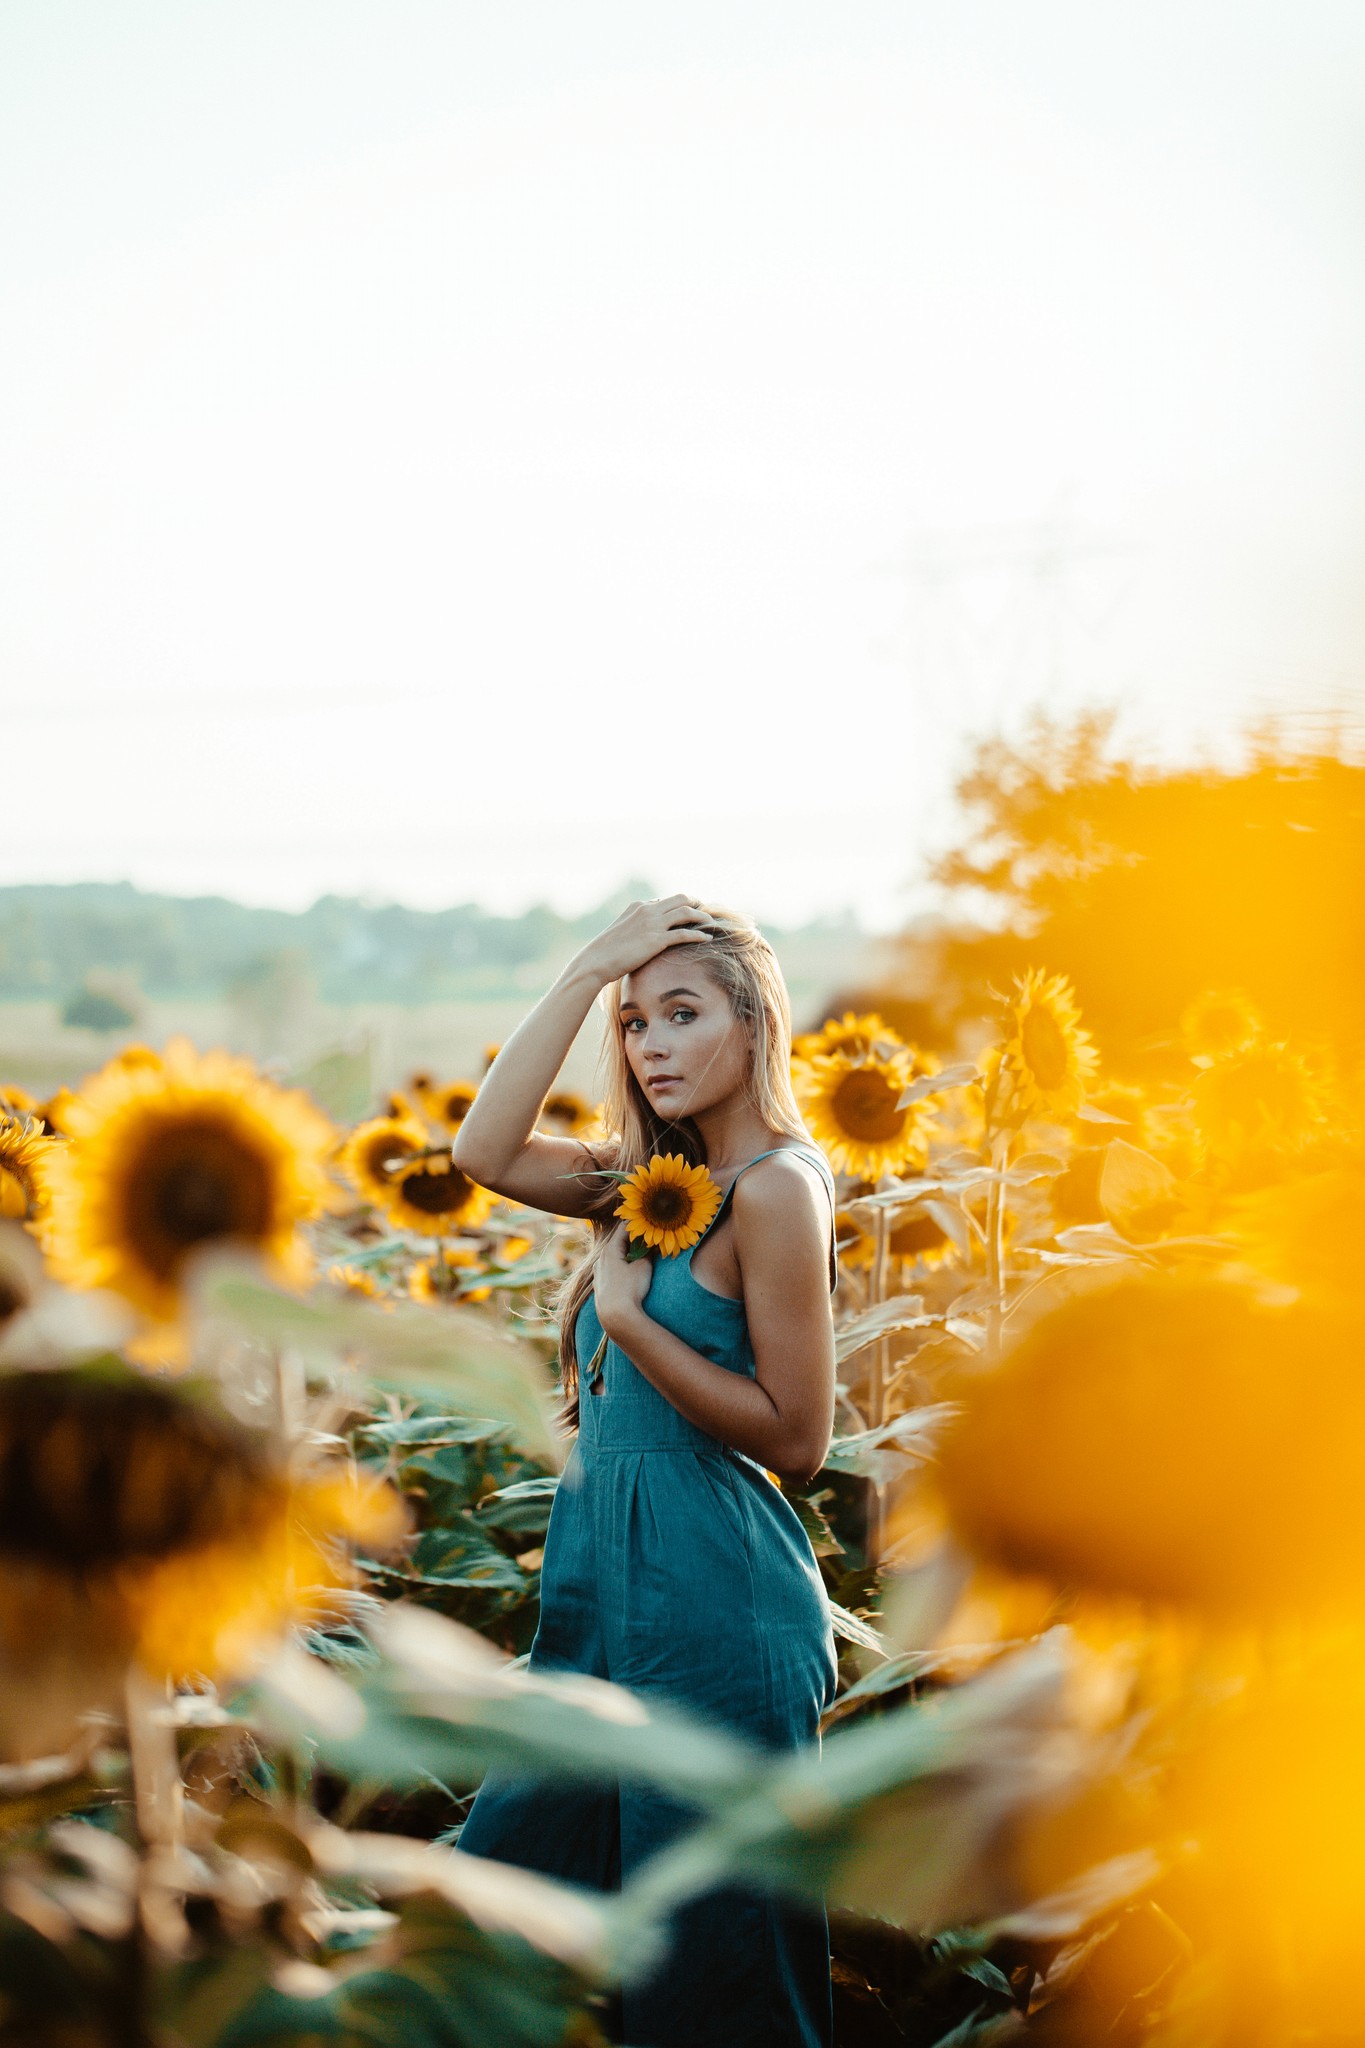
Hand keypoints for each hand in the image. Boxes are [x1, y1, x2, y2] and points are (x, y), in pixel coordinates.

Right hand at [572, 895, 710, 988]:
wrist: (596, 961)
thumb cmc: (607, 952)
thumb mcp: (621, 932)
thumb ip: (635, 927)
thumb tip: (646, 932)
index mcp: (638, 906)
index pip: (666, 900)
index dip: (680, 906)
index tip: (690, 913)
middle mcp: (647, 910)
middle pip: (681, 899)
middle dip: (696, 905)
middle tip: (705, 915)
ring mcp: (652, 923)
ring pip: (686, 912)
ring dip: (702, 917)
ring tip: (711, 924)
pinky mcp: (656, 940)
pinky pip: (684, 933)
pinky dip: (698, 934)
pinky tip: (707, 939)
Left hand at [593, 1225, 653, 1338]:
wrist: (616, 1317)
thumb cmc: (630, 1289)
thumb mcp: (643, 1267)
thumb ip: (648, 1252)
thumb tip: (652, 1244)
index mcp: (610, 1249)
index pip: (623, 1228)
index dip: (637, 1224)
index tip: (649, 1223)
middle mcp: (601, 1259)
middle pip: (618, 1242)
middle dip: (633, 1240)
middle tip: (649, 1238)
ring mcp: (599, 1273)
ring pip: (614, 1256)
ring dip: (627, 1254)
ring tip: (642, 1256)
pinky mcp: (600, 1285)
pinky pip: (612, 1269)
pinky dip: (621, 1266)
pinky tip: (630, 1273)